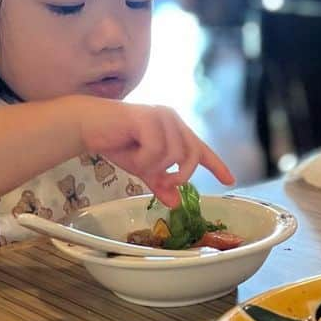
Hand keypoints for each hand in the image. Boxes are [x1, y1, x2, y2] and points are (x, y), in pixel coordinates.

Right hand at [78, 100, 234, 206]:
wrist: (90, 126)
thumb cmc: (117, 142)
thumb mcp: (143, 169)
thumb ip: (160, 183)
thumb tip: (175, 203)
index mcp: (176, 130)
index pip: (201, 149)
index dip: (217, 165)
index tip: (230, 180)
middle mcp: (173, 120)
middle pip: (192, 155)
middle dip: (179, 175)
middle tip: (163, 182)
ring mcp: (162, 116)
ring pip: (174, 155)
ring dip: (154, 167)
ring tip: (138, 161)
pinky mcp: (148, 118)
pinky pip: (156, 151)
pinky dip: (143, 159)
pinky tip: (131, 151)